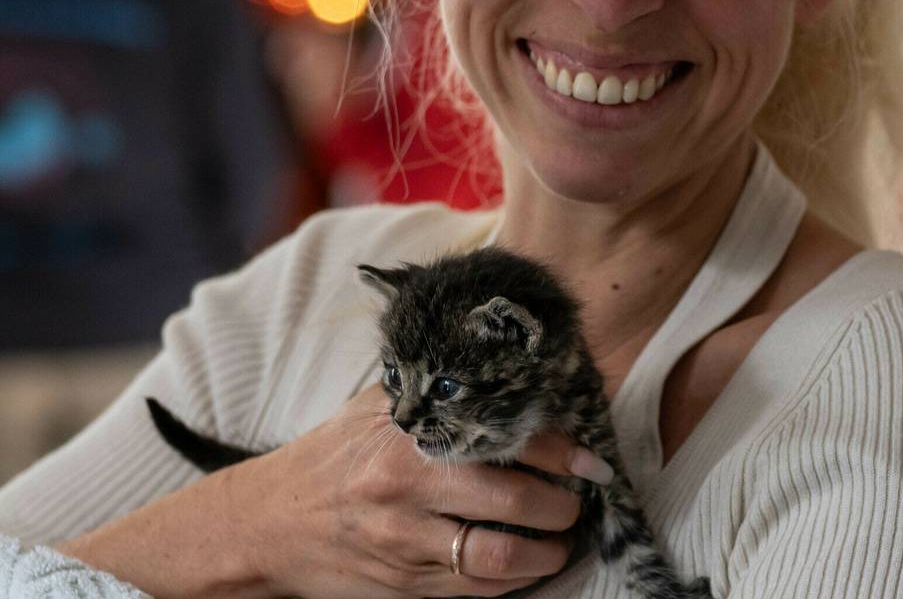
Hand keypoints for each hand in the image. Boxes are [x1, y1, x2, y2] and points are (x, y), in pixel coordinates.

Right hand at [233, 384, 596, 598]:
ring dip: (548, 552)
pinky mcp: (402, 587)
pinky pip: (474, 591)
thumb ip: (443, 391)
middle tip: (581, 499)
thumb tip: (520, 371)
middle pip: (515, 502)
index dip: (563, 451)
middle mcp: (407, 491)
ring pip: (500, 557)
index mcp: (410, 438)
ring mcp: (404, 545)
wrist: (264, 523)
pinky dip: (513, 581)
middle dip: (564, 505)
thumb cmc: (335, 456)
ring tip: (562, 538)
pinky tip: (526, 563)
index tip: (590, 458)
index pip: (509, 439)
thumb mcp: (382, 408)